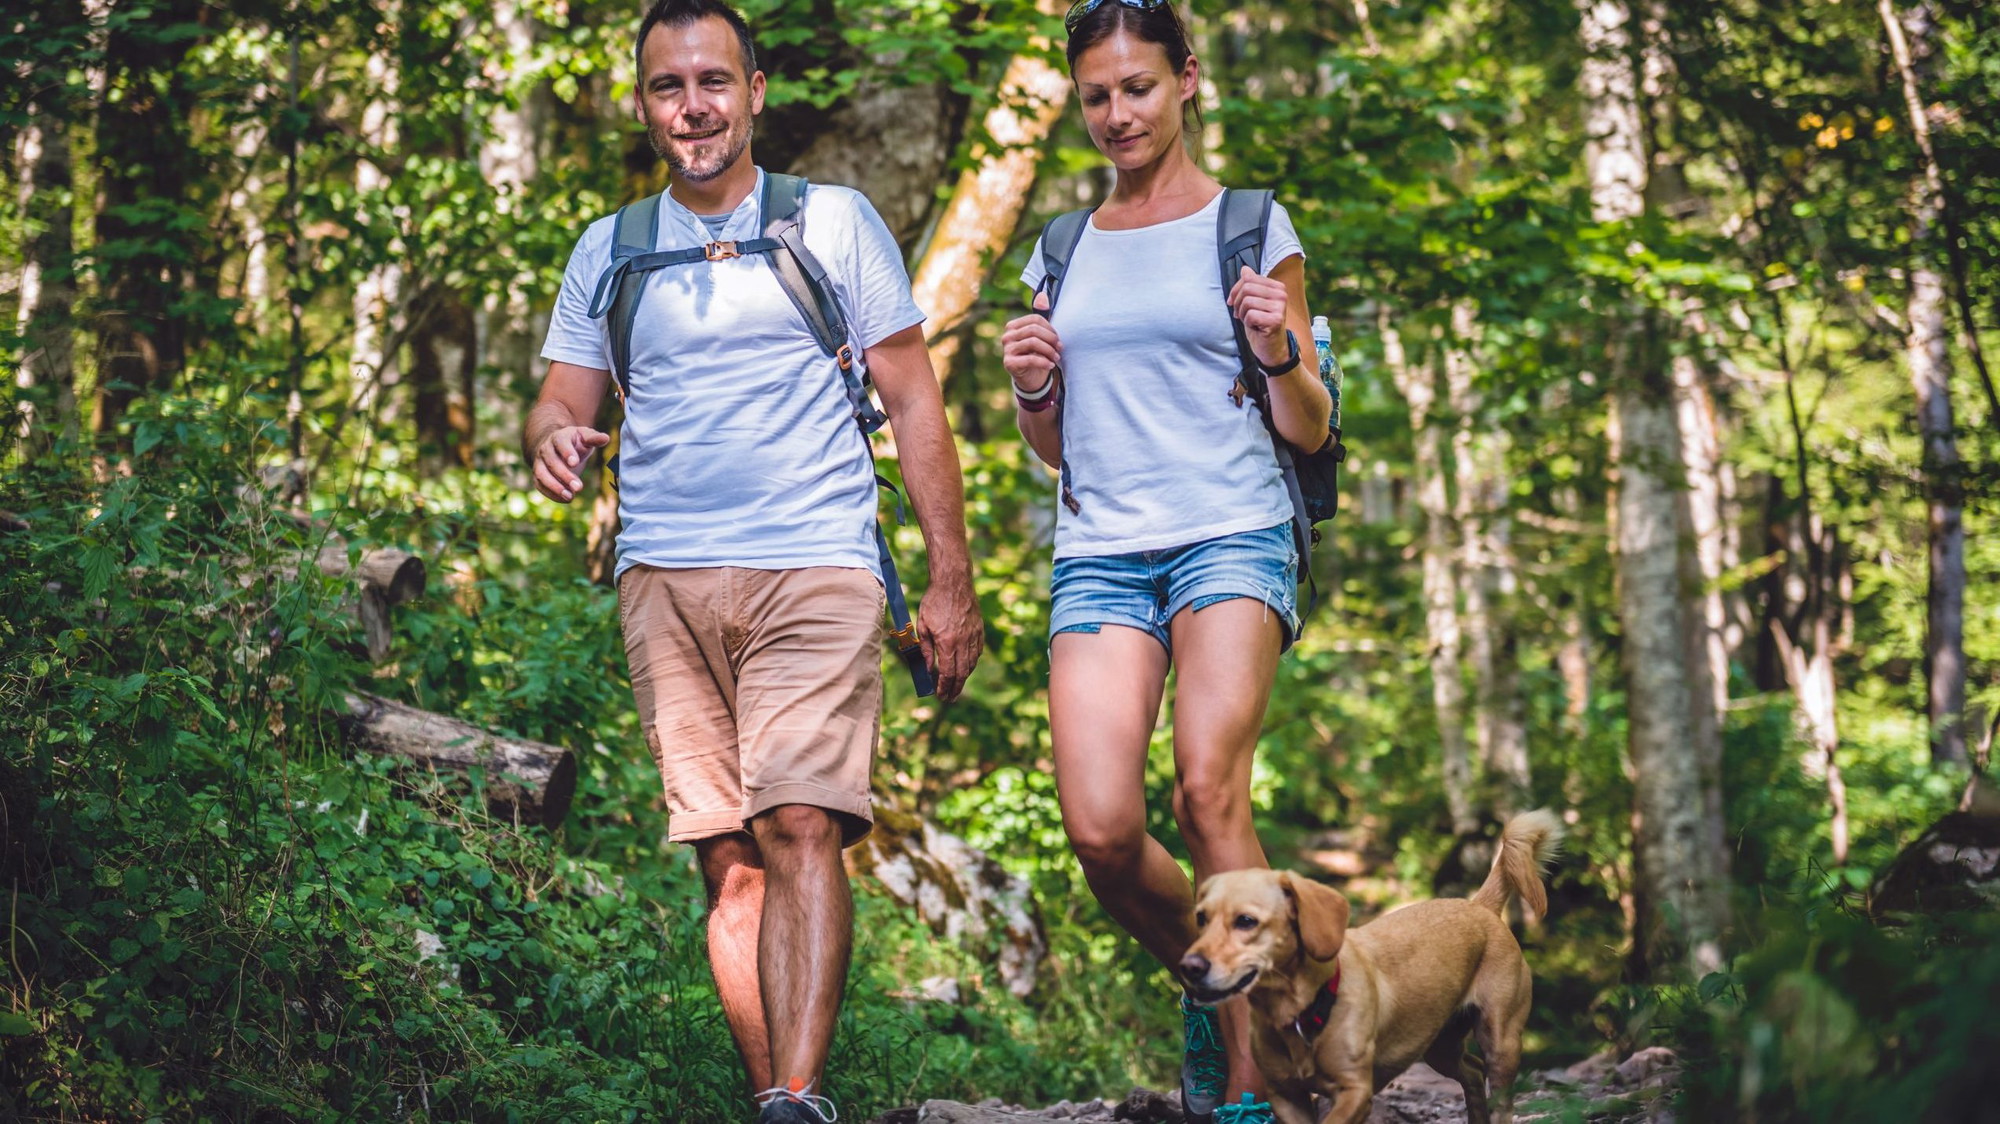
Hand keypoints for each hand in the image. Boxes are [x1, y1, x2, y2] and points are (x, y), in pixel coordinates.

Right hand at [532, 426, 609, 502]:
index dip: (566, 452)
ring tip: (570, 496)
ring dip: (555, 487)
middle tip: (579, 487)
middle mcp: (545, 449)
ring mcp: (539, 462)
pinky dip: (551, 494)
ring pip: (542, 474)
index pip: (560, 443)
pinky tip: (566, 499)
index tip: (575, 463)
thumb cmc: (574, 442)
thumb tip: (605, 438)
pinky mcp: (538, 475)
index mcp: (558, 437)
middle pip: (551, 462)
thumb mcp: (584, 436)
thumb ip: (593, 438)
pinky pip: (540, 485)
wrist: (555, 447)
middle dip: (564, 475)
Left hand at [915, 574, 982, 701]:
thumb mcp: (923, 626)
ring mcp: (974, 636)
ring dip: (964, 678)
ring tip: (956, 685)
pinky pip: (977, 653)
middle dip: (955, 688)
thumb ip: (925, 649)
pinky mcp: (980, 630)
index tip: (940, 696)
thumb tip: (926, 669)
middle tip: (950, 698)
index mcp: (947, 642)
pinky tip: (966, 667)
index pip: (948, 673)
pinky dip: (971, 663)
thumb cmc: (934, 602)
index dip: (944, 687)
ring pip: (971, 664)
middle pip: (962, 673)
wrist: (954, 583)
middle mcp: (963, 642)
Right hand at [1001, 291, 1061, 393]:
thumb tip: (1043, 295)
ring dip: (1049, 351)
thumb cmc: (1036, 354)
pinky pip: (1030, 359)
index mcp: (1013, 326)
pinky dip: (1043, 362)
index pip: (1035, 320)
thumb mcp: (1041, 336)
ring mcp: (1006, 349)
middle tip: (1060, 349)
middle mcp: (1007, 336)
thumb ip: (1042, 317)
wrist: (1031, 378)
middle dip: (1051, 340)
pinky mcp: (1009, 363)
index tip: (1058, 340)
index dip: (1050, 329)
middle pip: (1034, 330)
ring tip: (1056, 358)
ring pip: (1033, 343)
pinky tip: (1050, 365)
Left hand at [1227, 265, 1291, 367]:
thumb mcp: (1253, 302)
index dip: (1235, 290)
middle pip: (1247, 288)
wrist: (1271, 348)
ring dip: (1243, 314)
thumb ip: (1250, 285)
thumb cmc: (1261, 324)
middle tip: (1240, 314)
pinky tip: (1255, 327)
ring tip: (1250, 321)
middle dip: (1238, 302)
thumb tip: (1245, 269)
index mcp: (1277, 287)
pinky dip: (1247, 323)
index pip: (1248, 278)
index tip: (1233, 302)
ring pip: (1247, 301)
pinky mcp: (1275, 320)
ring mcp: (1280, 307)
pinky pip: (1250, 315)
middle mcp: (1281, 294)